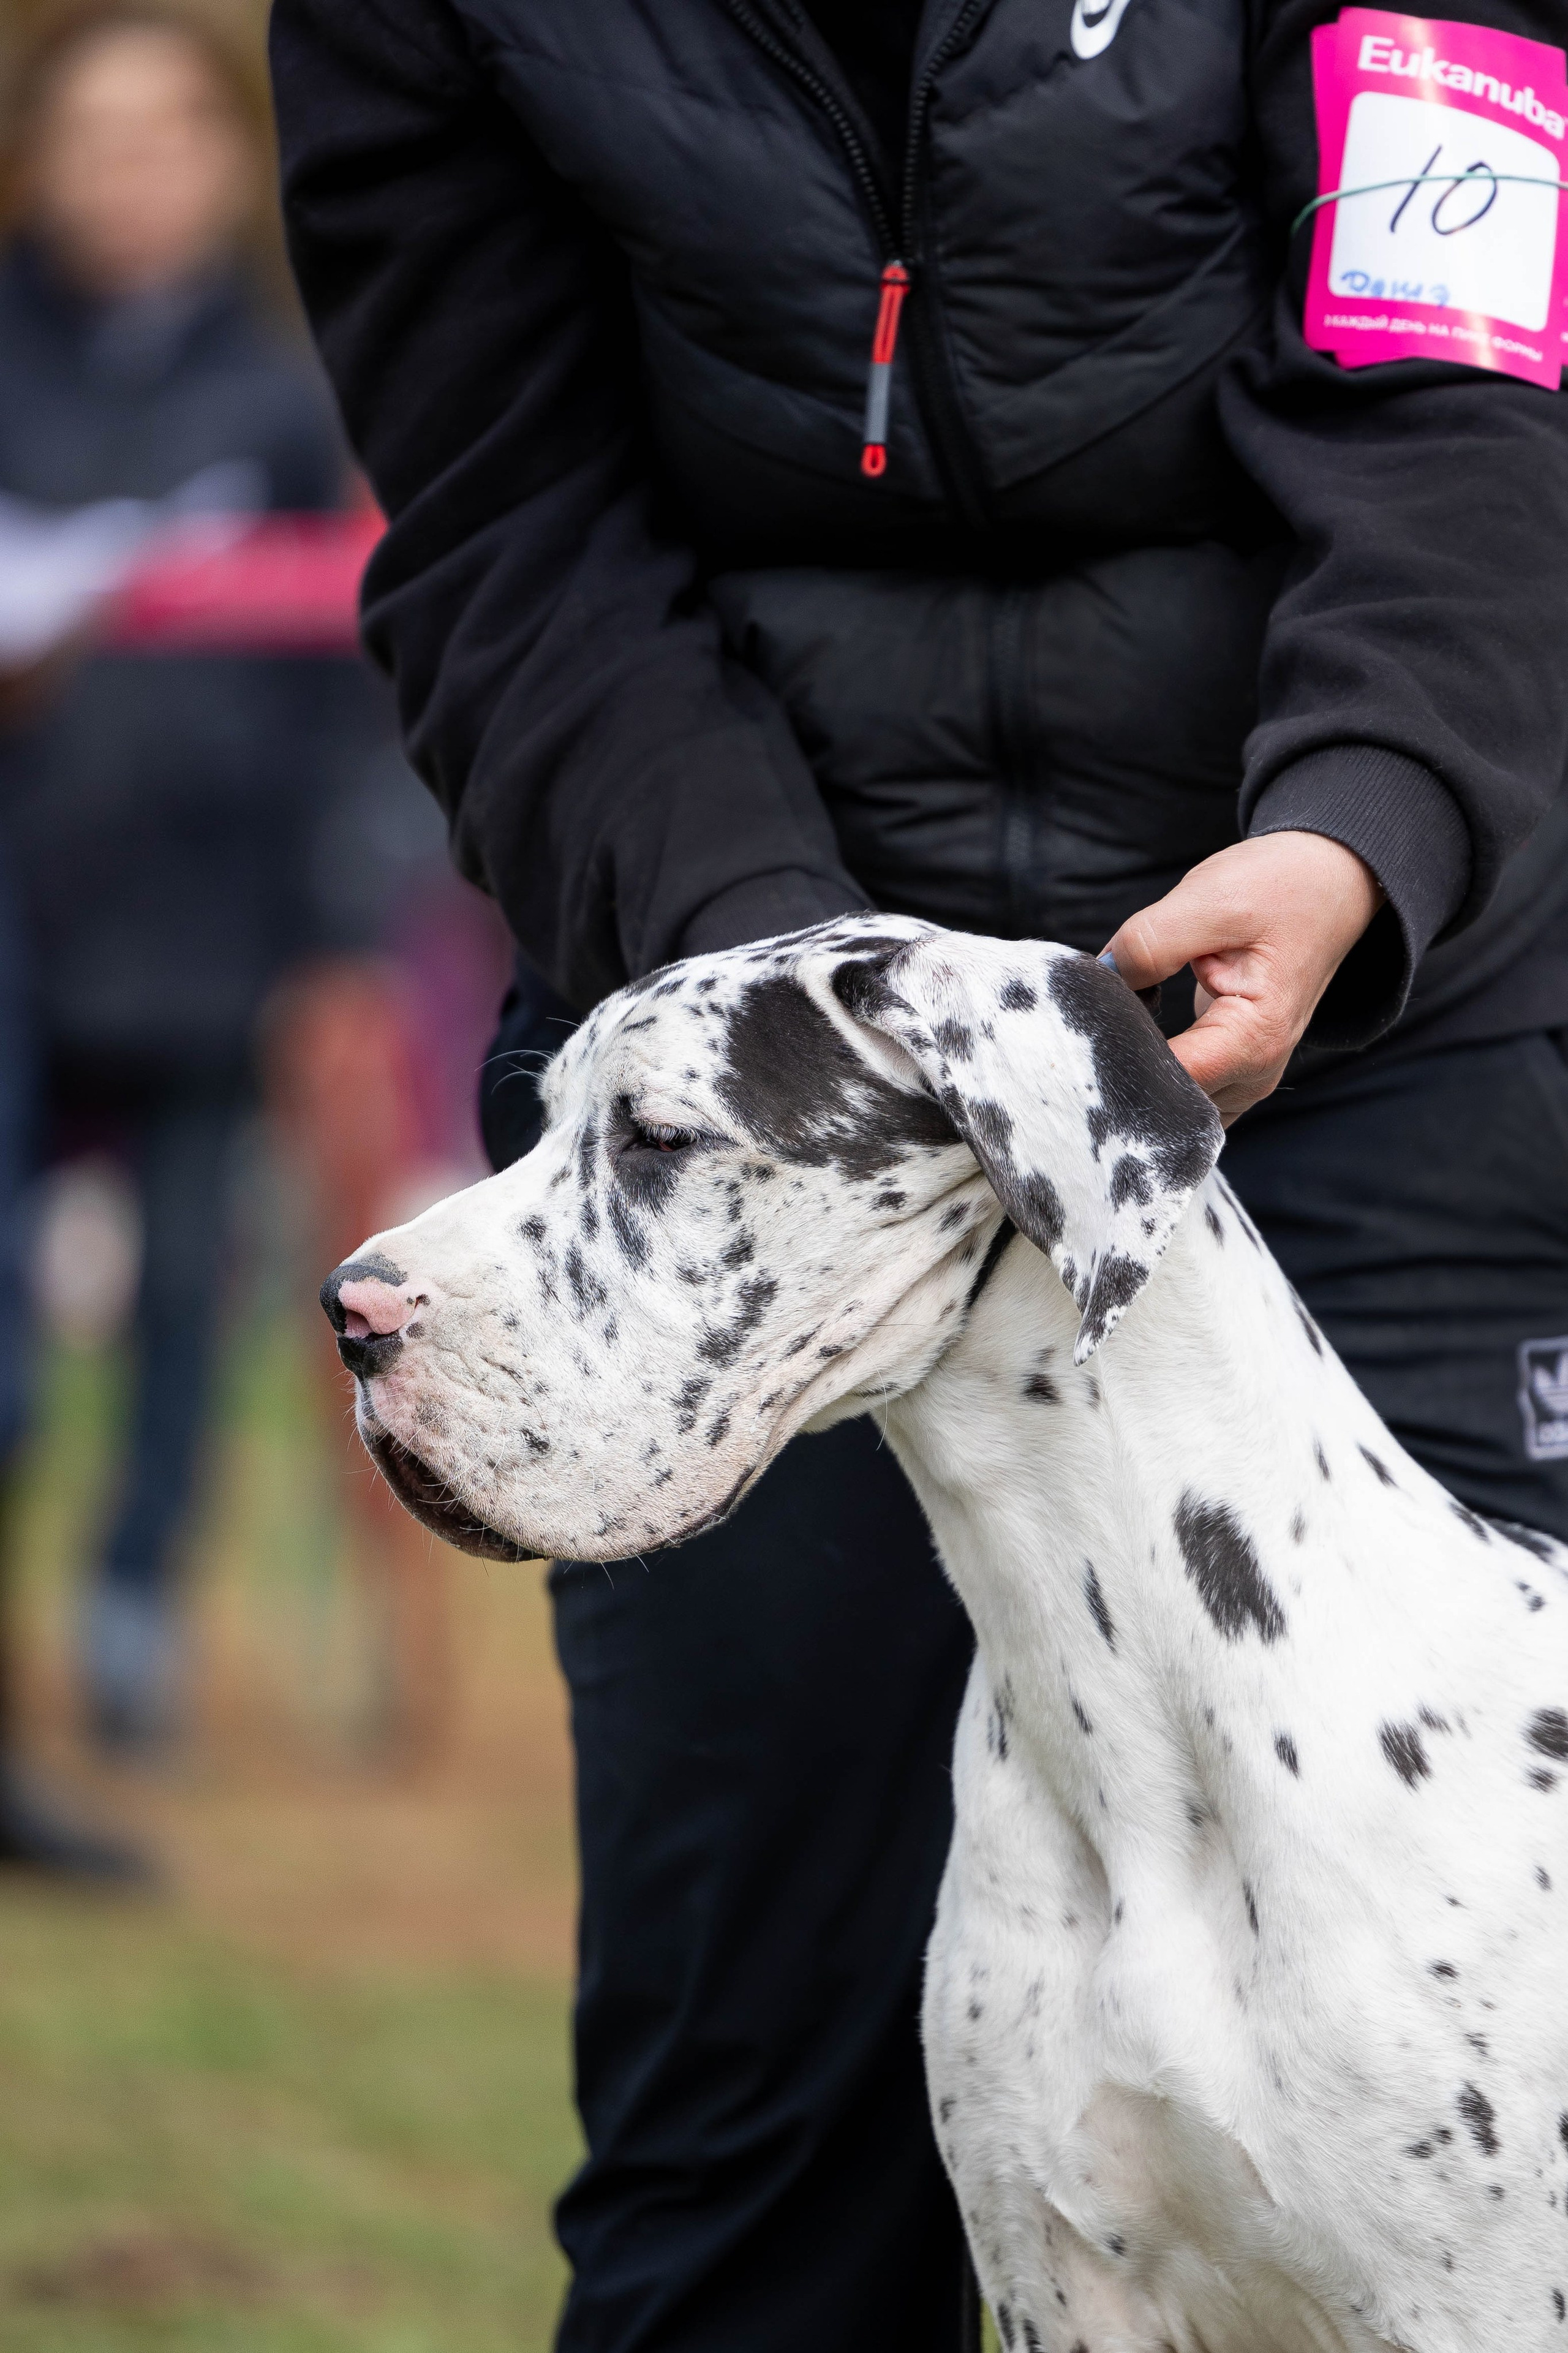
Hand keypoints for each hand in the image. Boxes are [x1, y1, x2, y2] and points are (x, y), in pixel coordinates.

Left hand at [1103, 832, 1383, 1123]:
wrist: (1330, 881)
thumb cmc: (1282, 886)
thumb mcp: (1210, 900)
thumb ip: (1148, 944)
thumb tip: (1095, 982)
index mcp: (1253, 1040)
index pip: (1166, 1082)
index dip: (1116, 1061)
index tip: (1080, 1030)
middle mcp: (1254, 1074)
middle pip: (1166, 1104)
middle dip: (1120, 1071)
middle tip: (1080, 1027)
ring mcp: (1245, 1075)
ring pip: (1171, 1105)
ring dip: (1135, 1072)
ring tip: (1103, 1028)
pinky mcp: (1231, 1062)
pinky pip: (1182, 1087)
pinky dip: (1151, 1067)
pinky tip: (1127, 1033)